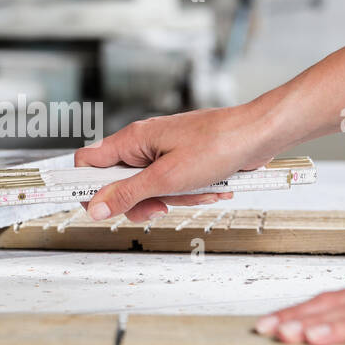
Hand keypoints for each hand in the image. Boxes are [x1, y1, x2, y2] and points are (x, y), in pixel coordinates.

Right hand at [75, 103, 275, 221]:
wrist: (258, 134)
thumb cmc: (218, 143)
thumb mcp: (167, 178)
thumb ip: (127, 194)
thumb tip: (96, 207)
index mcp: (132, 140)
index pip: (87, 163)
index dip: (86, 189)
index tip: (95, 210)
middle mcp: (143, 144)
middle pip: (120, 184)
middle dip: (141, 201)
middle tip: (159, 206)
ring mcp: (163, 153)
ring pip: (150, 189)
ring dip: (174, 198)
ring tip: (197, 190)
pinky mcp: (183, 161)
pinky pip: (174, 187)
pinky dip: (190, 192)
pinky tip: (211, 187)